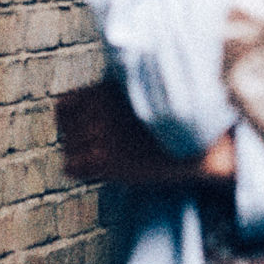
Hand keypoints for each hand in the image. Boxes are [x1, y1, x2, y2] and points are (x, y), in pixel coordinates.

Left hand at [56, 81, 238, 187]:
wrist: (200, 145)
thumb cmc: (176, 122)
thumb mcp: (143, 96)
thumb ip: (114, 99)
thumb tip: (91, 111)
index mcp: (107, 90)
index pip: (62, 106)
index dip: (69, 122)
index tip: (82, 131)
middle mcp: (99, 109)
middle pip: (66, 131)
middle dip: (78, 142)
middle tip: (100, 151)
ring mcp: (102, 134)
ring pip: (68, 150)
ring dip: (82, 157)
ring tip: (106, 162)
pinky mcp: (108, 159)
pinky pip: (72, 168)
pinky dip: (83, 173)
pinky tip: (103, 173)